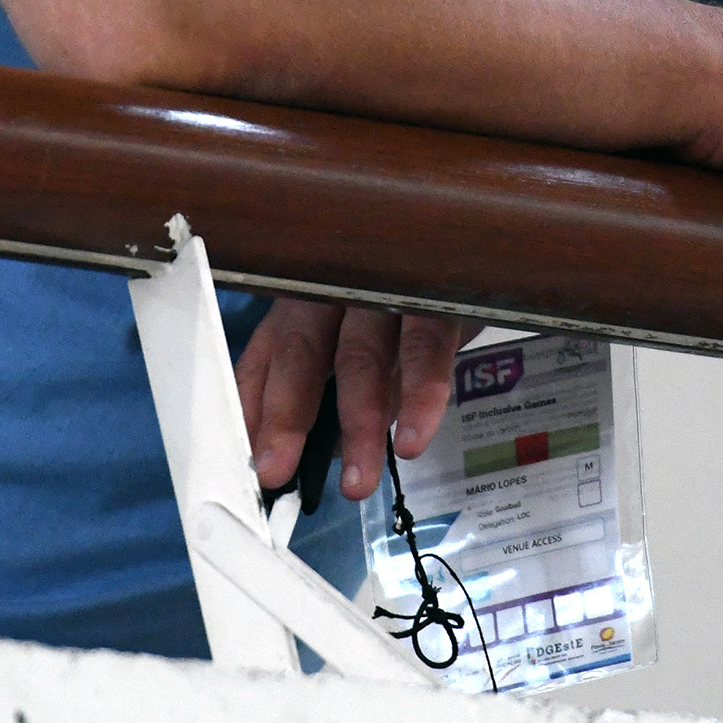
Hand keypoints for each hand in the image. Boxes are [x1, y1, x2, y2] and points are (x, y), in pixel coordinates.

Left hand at [236, 299, 472, 502]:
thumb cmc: (418, 293)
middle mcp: (337, 288)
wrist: (473, 239)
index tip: (250, 463)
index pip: (267, 355)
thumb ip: (357, 387)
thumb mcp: (377, 337)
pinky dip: (419, 398)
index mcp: (310, 300)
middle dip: (286, 418)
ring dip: (357, 426)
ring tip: (358, 484)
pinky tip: (412, 440)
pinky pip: (423, 349)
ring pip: (360, 359)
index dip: (252, 408)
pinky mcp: (435, 292)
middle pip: (301, 353)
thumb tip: (339, 452)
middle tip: (275, 474)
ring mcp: (384, 286)